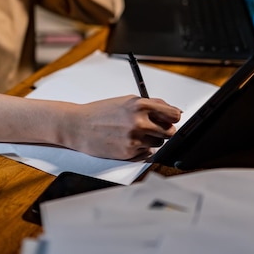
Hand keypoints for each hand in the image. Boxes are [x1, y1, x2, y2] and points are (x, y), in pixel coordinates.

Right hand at [61, 95, 181, 159]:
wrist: (78, 126)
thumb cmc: (101, 112)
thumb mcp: (127, 101)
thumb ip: (151, 104)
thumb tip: (173, 111)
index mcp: (140, 105)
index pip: (173, 114)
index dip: (174, 117)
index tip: (173, 119)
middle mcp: (139, 122)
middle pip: (169, 132)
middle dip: (164, 130)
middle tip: (153, 128)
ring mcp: (135, 139)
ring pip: (158, 143)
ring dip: (151, 140)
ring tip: (134, 133)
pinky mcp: (129, 153)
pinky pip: (146, 153)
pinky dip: (141, 149)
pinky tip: (127, 142)